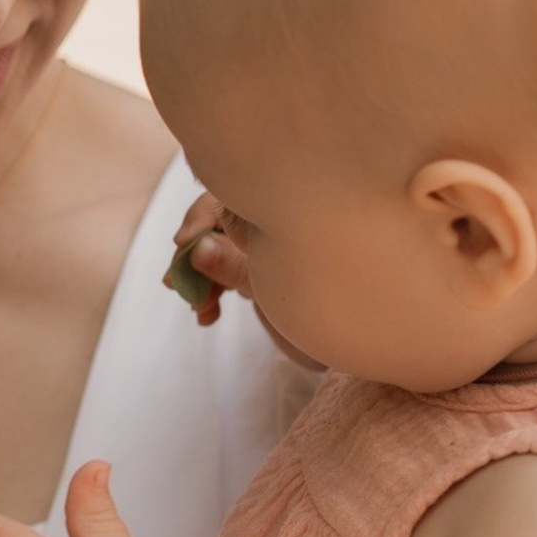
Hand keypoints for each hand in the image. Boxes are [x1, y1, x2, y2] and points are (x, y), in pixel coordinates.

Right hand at [171, 193, 323, 370]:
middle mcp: (273, 223)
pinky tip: (207, 316)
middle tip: (175, 284)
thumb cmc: (331, 308)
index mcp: (283, 212)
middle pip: (217, 223)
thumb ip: (233, 266)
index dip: (200, 216)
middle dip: (193, 254)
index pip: (231, 195)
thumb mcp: (274, 288)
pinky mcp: (261, 268)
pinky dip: (212, 291)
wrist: (360, 341)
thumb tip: (196, 249)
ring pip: (218, 249)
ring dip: (199, 277)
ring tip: (197, 307)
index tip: (183, 243)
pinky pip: (226, 271)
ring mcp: (266, 245)